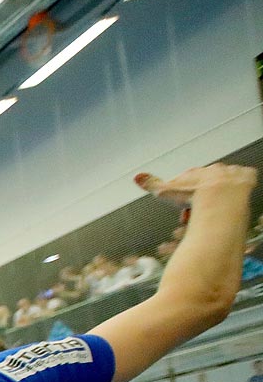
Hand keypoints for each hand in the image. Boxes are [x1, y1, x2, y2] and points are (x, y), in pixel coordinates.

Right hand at [136, 163, 257, 205]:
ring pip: (225, 182)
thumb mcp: (166, 192)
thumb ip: (151, 184)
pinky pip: (246, 179)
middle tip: (199, 212)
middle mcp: (213, 170)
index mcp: (196, 172)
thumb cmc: (193, 198)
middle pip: (207, 182)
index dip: (185, 194)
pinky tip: (236, 197)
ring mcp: (231, 174)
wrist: (219, 200)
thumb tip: (136, 176)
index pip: (189, 179)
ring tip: (216, 210)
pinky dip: (242, 186)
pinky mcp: (246, 178)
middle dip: (202, 196)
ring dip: (220, 194)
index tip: (184, 207)